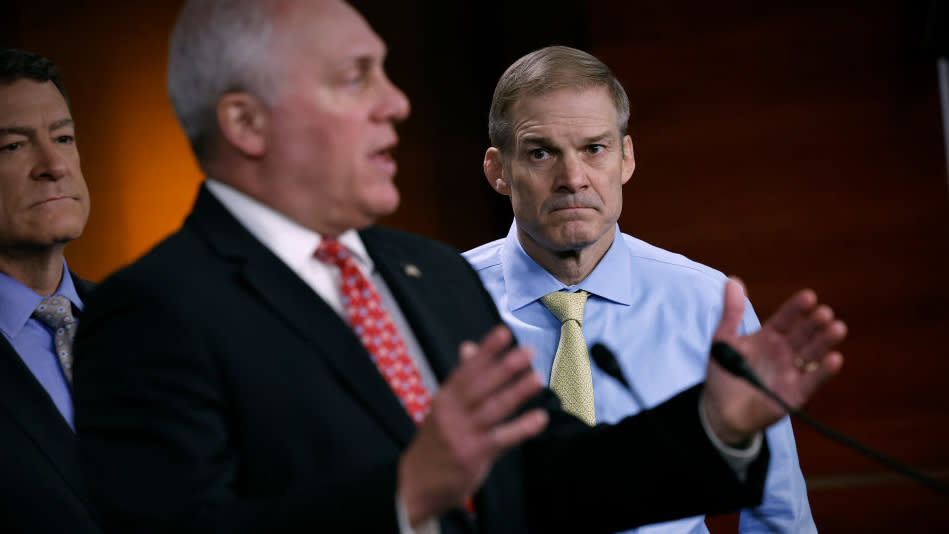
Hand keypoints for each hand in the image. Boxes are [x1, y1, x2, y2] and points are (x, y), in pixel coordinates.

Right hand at [398, 325, 548, 524]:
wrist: (416, 484)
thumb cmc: (436, 442)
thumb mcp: (443, 408)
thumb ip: (461, 378)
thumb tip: (469, 346)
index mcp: (445, 397)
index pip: (468, 369)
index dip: (487, 350)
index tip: (504, 332)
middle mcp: (452, 413)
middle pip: (481, 385)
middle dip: (505, 367)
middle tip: (528, 351)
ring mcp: (462, 434)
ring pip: (493, 409)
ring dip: (517, 393)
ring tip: (537, 378)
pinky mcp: (474, 455)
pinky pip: (502, 438)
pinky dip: (522, 427)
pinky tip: (540, 417)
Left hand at [702, 279, 845, 443]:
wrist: (720, 411)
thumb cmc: (723, 374)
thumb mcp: (724, 340)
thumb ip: (731, 313)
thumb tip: (732, 280)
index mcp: (769, 337)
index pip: (786, 318)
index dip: (796, 308)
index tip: (808, 296)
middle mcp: (784, 352)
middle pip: (803, 334)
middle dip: (814, 323)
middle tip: (825, 312)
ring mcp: (791, 372)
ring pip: (812, 353)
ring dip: (825, 342)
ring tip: (837, 328)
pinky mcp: (795, 393)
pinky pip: (812, 380)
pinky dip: (824, 371)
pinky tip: (834, 359)